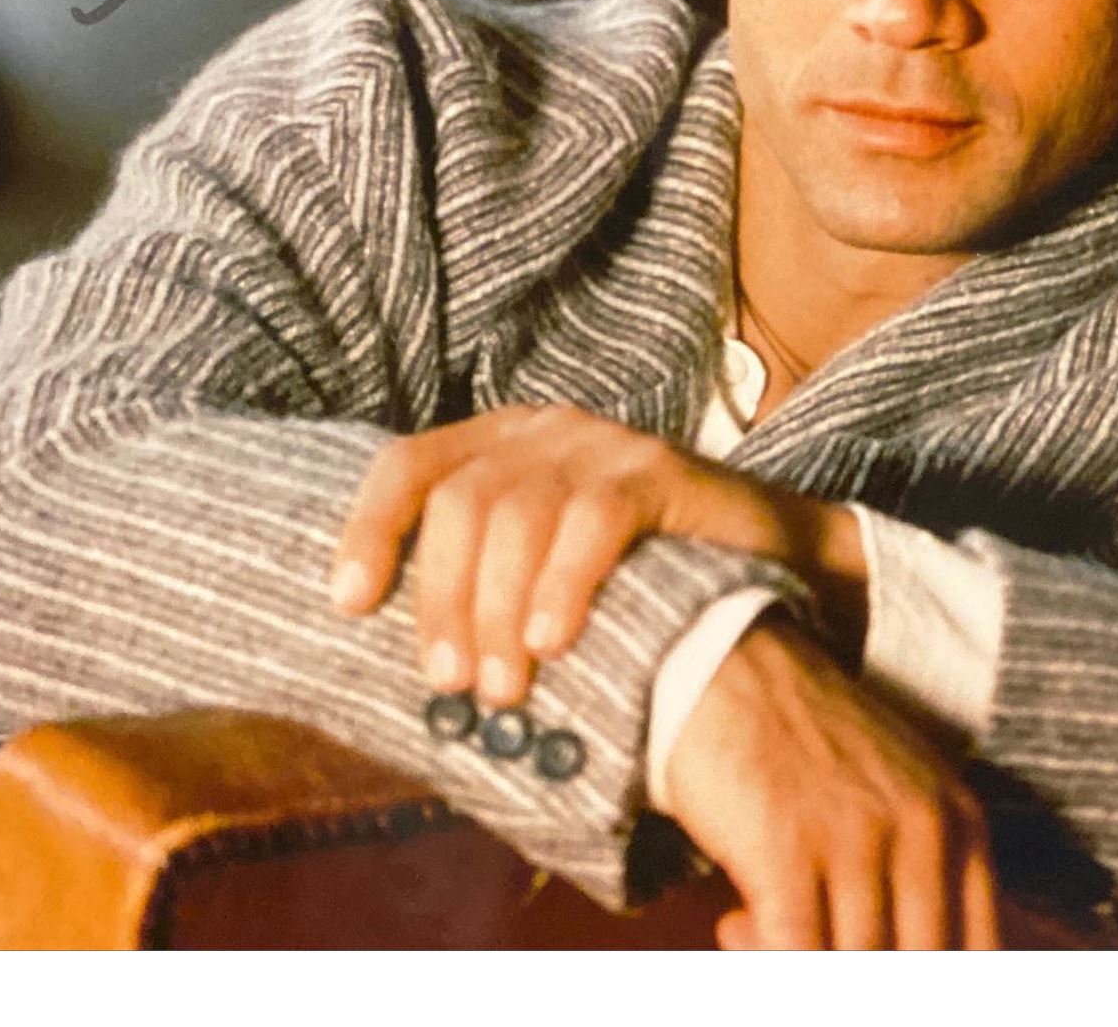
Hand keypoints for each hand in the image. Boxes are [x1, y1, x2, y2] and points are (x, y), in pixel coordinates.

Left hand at [328, 404, 866, 703]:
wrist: (767, 558)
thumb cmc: (636, 581)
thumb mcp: (541, 572)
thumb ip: (482, 586)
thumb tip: (405, 670)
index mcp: (497, 445)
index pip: (407, 466)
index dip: (369, 530)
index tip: (349, 604)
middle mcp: (543, 430)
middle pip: (459, 501)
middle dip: (443, 598)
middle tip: (450, 683)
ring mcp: (602, 443)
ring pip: (518, 511)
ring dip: (497, 607)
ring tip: (503, 687)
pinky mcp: (659, 469)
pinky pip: (595, 519)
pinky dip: (564, 582)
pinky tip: (554, 639)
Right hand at [665, 614, 999, 950]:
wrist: (725, 665)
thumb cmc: (805, 742)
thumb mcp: (898, 793)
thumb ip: (927, 875)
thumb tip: (917, 961)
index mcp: (962, 822)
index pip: (979, 956)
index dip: (938, 986)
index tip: (875, 960)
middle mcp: (924, 831)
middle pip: (916, 970)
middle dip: (859, 978)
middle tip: (810, 944)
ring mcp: (858, 840)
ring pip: (855, 972)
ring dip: (797, 967)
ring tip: (756, 929)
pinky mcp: (789, 852)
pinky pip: (794, 960)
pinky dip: (761, 959)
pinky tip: (734, 923)